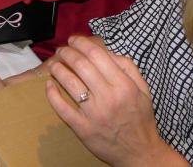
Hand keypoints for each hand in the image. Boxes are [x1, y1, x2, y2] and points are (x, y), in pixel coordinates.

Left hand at [46, 36, 178, 165]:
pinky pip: (62, 107)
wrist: (140, 153)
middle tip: (62, 51)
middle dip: (67, 53)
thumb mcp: (143, 90)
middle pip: (80, 65)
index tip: (73, 40)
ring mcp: (94, 114)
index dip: (81, 43)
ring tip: (53, 64)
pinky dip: (52, 93)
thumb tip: (106, 50)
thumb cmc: (140, 118)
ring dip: (57, 69)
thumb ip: (127, 67)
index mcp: (124, 85)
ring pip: (69, 82)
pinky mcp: (82, 128)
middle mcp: (109, 97)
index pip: (97, 55)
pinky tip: (50, 84)